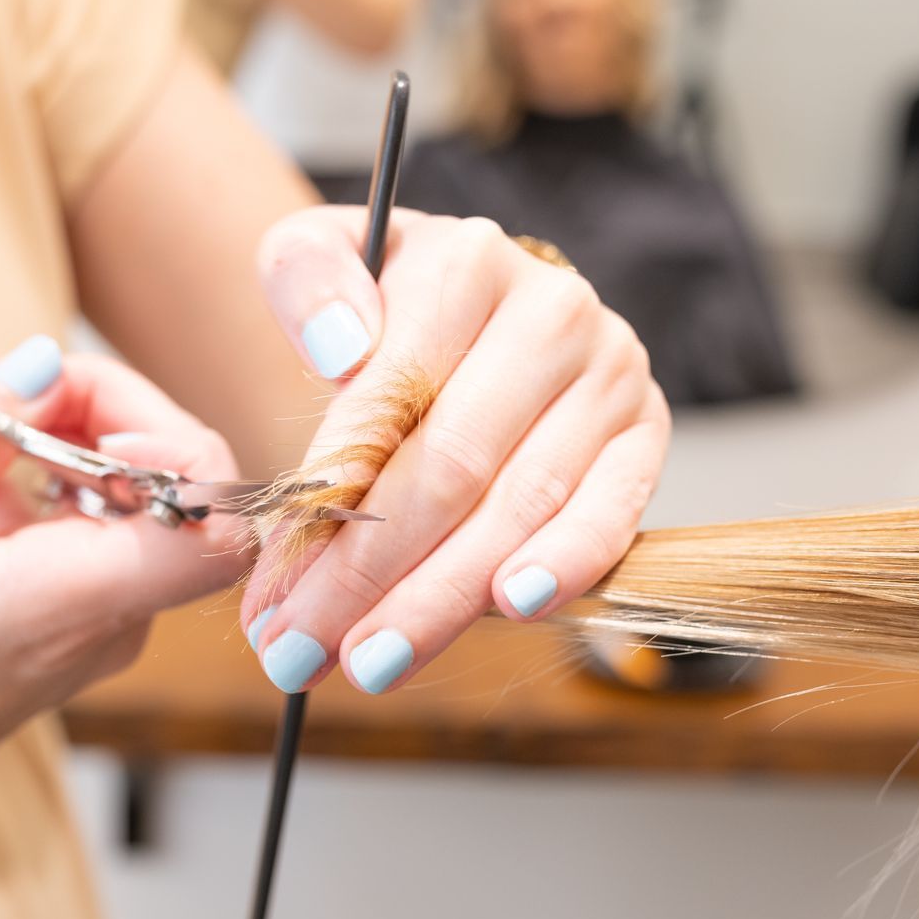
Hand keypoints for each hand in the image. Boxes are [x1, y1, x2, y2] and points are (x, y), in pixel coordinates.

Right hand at [0, 338, 241, 840]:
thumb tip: (44, 359)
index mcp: (78, 602)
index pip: (220, 517)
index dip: (172, 437)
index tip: (69, 409)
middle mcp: (112, 618)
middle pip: (167, 478)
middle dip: (70, 404)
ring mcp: (97, 626)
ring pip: (116, 492)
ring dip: (33, 437)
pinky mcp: (68, 626)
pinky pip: (80, 528)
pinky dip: (20, 484)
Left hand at [243, 209, 670, 694]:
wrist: (468, 308)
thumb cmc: (381, 304)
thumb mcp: (318, 258)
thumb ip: (305, 279)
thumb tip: (338, 350)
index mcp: (468, 263)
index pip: (392, 397)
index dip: (328, 497)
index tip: (273, 578)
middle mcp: (554, 312)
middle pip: (453, 466)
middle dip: (368, 573)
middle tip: (300, 648)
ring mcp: (610, 377)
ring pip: (521, 507)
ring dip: (440, 599)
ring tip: (370, 660)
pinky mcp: (645, 438)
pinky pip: (610, 518)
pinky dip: (563, 568)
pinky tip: (508, 611)